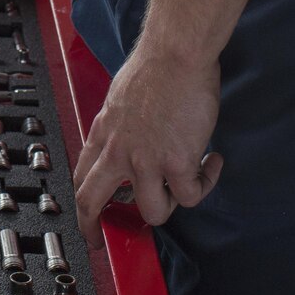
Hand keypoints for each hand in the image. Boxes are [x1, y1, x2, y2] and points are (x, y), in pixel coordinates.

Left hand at [74, 42, 222, 235]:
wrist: (177, 54)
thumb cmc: (156, 67)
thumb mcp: (121, 97)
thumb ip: (121, 125)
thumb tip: (128, 139)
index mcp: (104, 131)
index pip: (82, 174)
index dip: (83, 202)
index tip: (88, 217)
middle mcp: (119, 149)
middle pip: (92, 200)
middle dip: (92, 228)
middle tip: (101, 240)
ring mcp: (146, 159)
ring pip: (153, 211)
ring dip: (173, 203)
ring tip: (187, 182)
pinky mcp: (177, 163)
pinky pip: (192, 194)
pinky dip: (206, 182)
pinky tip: (212, 162)